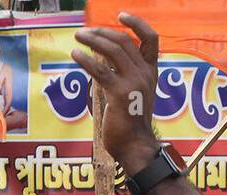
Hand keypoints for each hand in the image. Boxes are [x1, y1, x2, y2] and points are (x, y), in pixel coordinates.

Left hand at [72, 13, 161, 174]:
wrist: (135, 146)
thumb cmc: (129, 125)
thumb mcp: (131, 96)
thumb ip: (121, 78)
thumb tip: (101, 65)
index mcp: (151, 72)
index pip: (151, 38)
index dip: (137, 23)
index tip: (121, 15)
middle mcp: (145, 74)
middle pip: (125, 41)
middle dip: (103, 33)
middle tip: (85, 32)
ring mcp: (133, 82)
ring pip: (113, 50)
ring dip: (93, 41)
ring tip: (78, 37)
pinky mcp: (119, 94)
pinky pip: (100, 70)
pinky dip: (86, 60)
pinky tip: (74, 55)